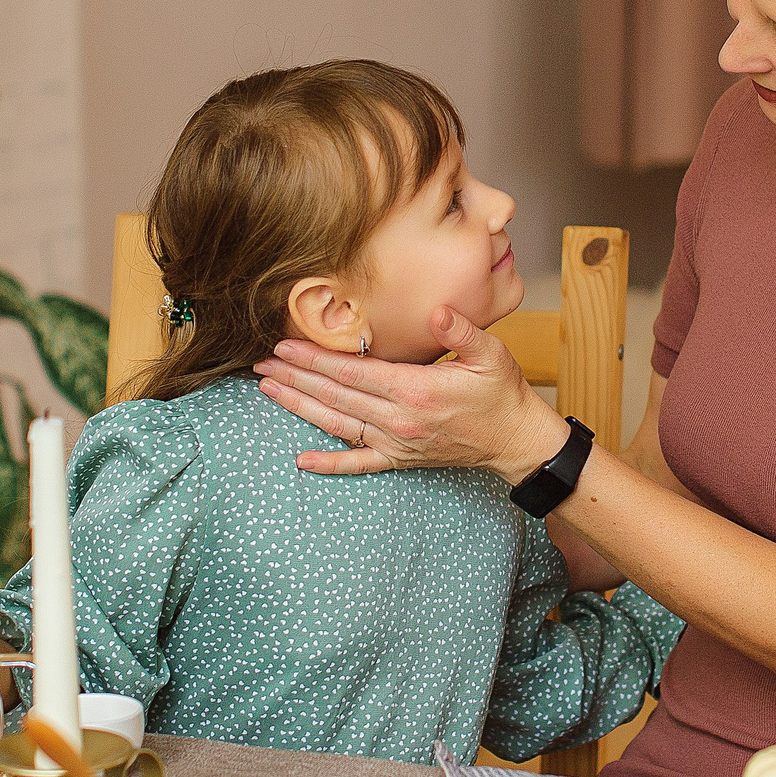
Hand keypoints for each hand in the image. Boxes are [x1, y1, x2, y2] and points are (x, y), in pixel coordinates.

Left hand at [257, 303, 570, 481]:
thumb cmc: (501, 393)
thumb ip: (462, 331)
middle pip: (335, 396)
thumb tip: (437, 311)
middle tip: (261, 364)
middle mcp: (399, 420)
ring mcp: (397, 443)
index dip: (315, 359)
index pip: (353, 373)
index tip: (285, 345)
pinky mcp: (400, 459)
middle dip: (296, 378)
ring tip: (268, 391)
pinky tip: (301, 460)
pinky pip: (358, 464)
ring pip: (338, 425)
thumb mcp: (490, 354)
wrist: (514, 440)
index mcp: (415, 390)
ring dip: (300, 407)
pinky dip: (329, 464)